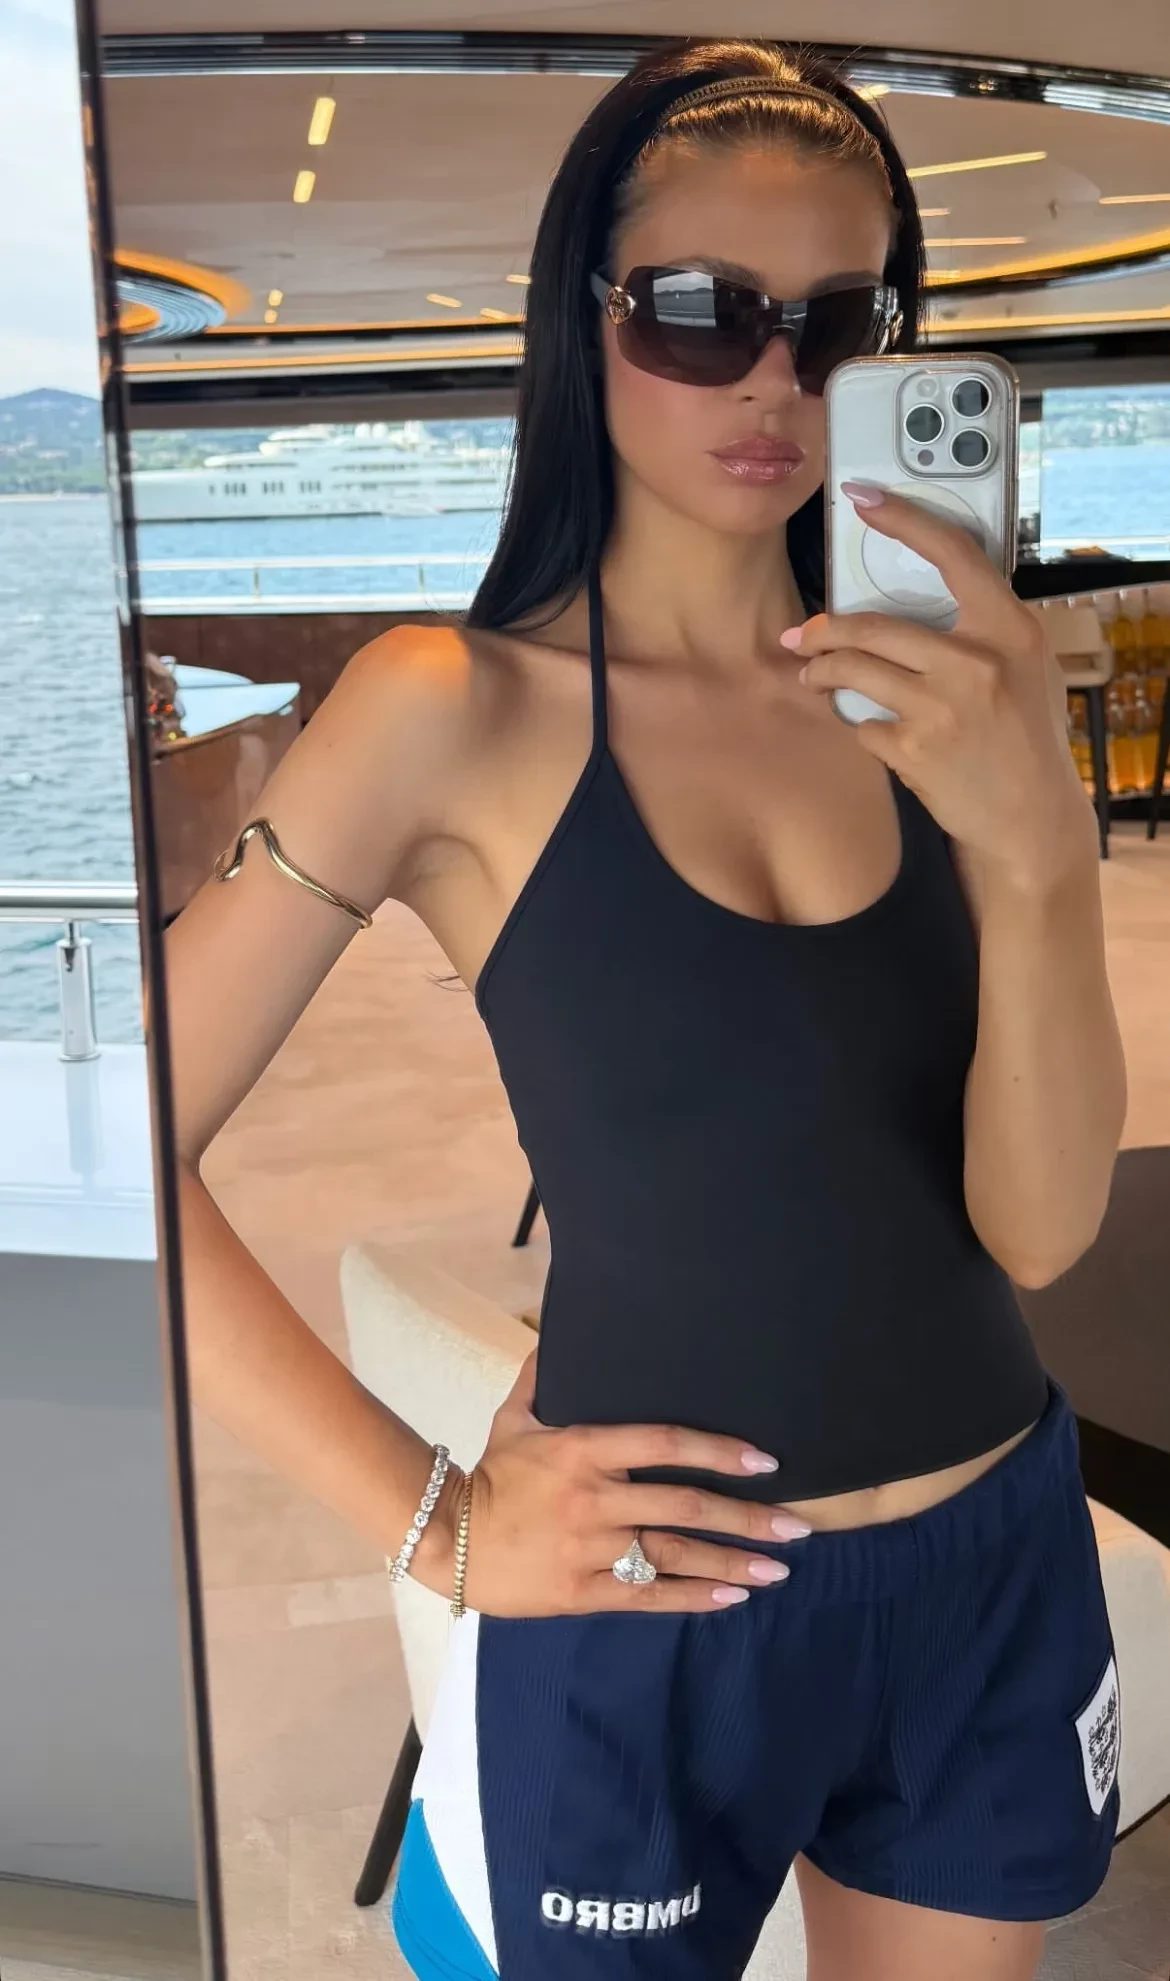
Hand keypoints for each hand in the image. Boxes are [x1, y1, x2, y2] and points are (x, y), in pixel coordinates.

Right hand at [409, 1353, 810, 1615]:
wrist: (446, 1537)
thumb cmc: (491, 1473)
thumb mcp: (514, 1416)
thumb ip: (546, 1375)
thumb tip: (560, 1330)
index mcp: (584, 1449)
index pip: (666, 1443)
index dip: (719, 1450)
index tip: (765, 1461)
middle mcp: (595, 1498)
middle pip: (685, 1507)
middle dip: (747, 1519)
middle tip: (796, 1528)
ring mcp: (591, 1548)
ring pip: (675, 1556)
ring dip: (733, 1564)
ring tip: (779, 1571)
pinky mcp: (582, 1591)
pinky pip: (648, 1597)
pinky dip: (693, 1598)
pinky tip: (732, 1598)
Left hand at [788, 484, 1096, 884]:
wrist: (1031, 818)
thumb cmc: (1027, 740)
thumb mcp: (1029, 669)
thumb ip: (986, 630)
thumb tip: (928, 597)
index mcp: (1010, 628)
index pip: (953, 554)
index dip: (904, 519)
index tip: (863, 499)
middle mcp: (977, 660)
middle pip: (873, 625)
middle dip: (823, 630)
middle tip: (801, 637)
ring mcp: (943, 705)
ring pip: (853, 670)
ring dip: (822, 673)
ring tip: (813, 677)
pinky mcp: (915, 748)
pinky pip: (863, 724)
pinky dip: (859, 726)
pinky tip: (871, 733)